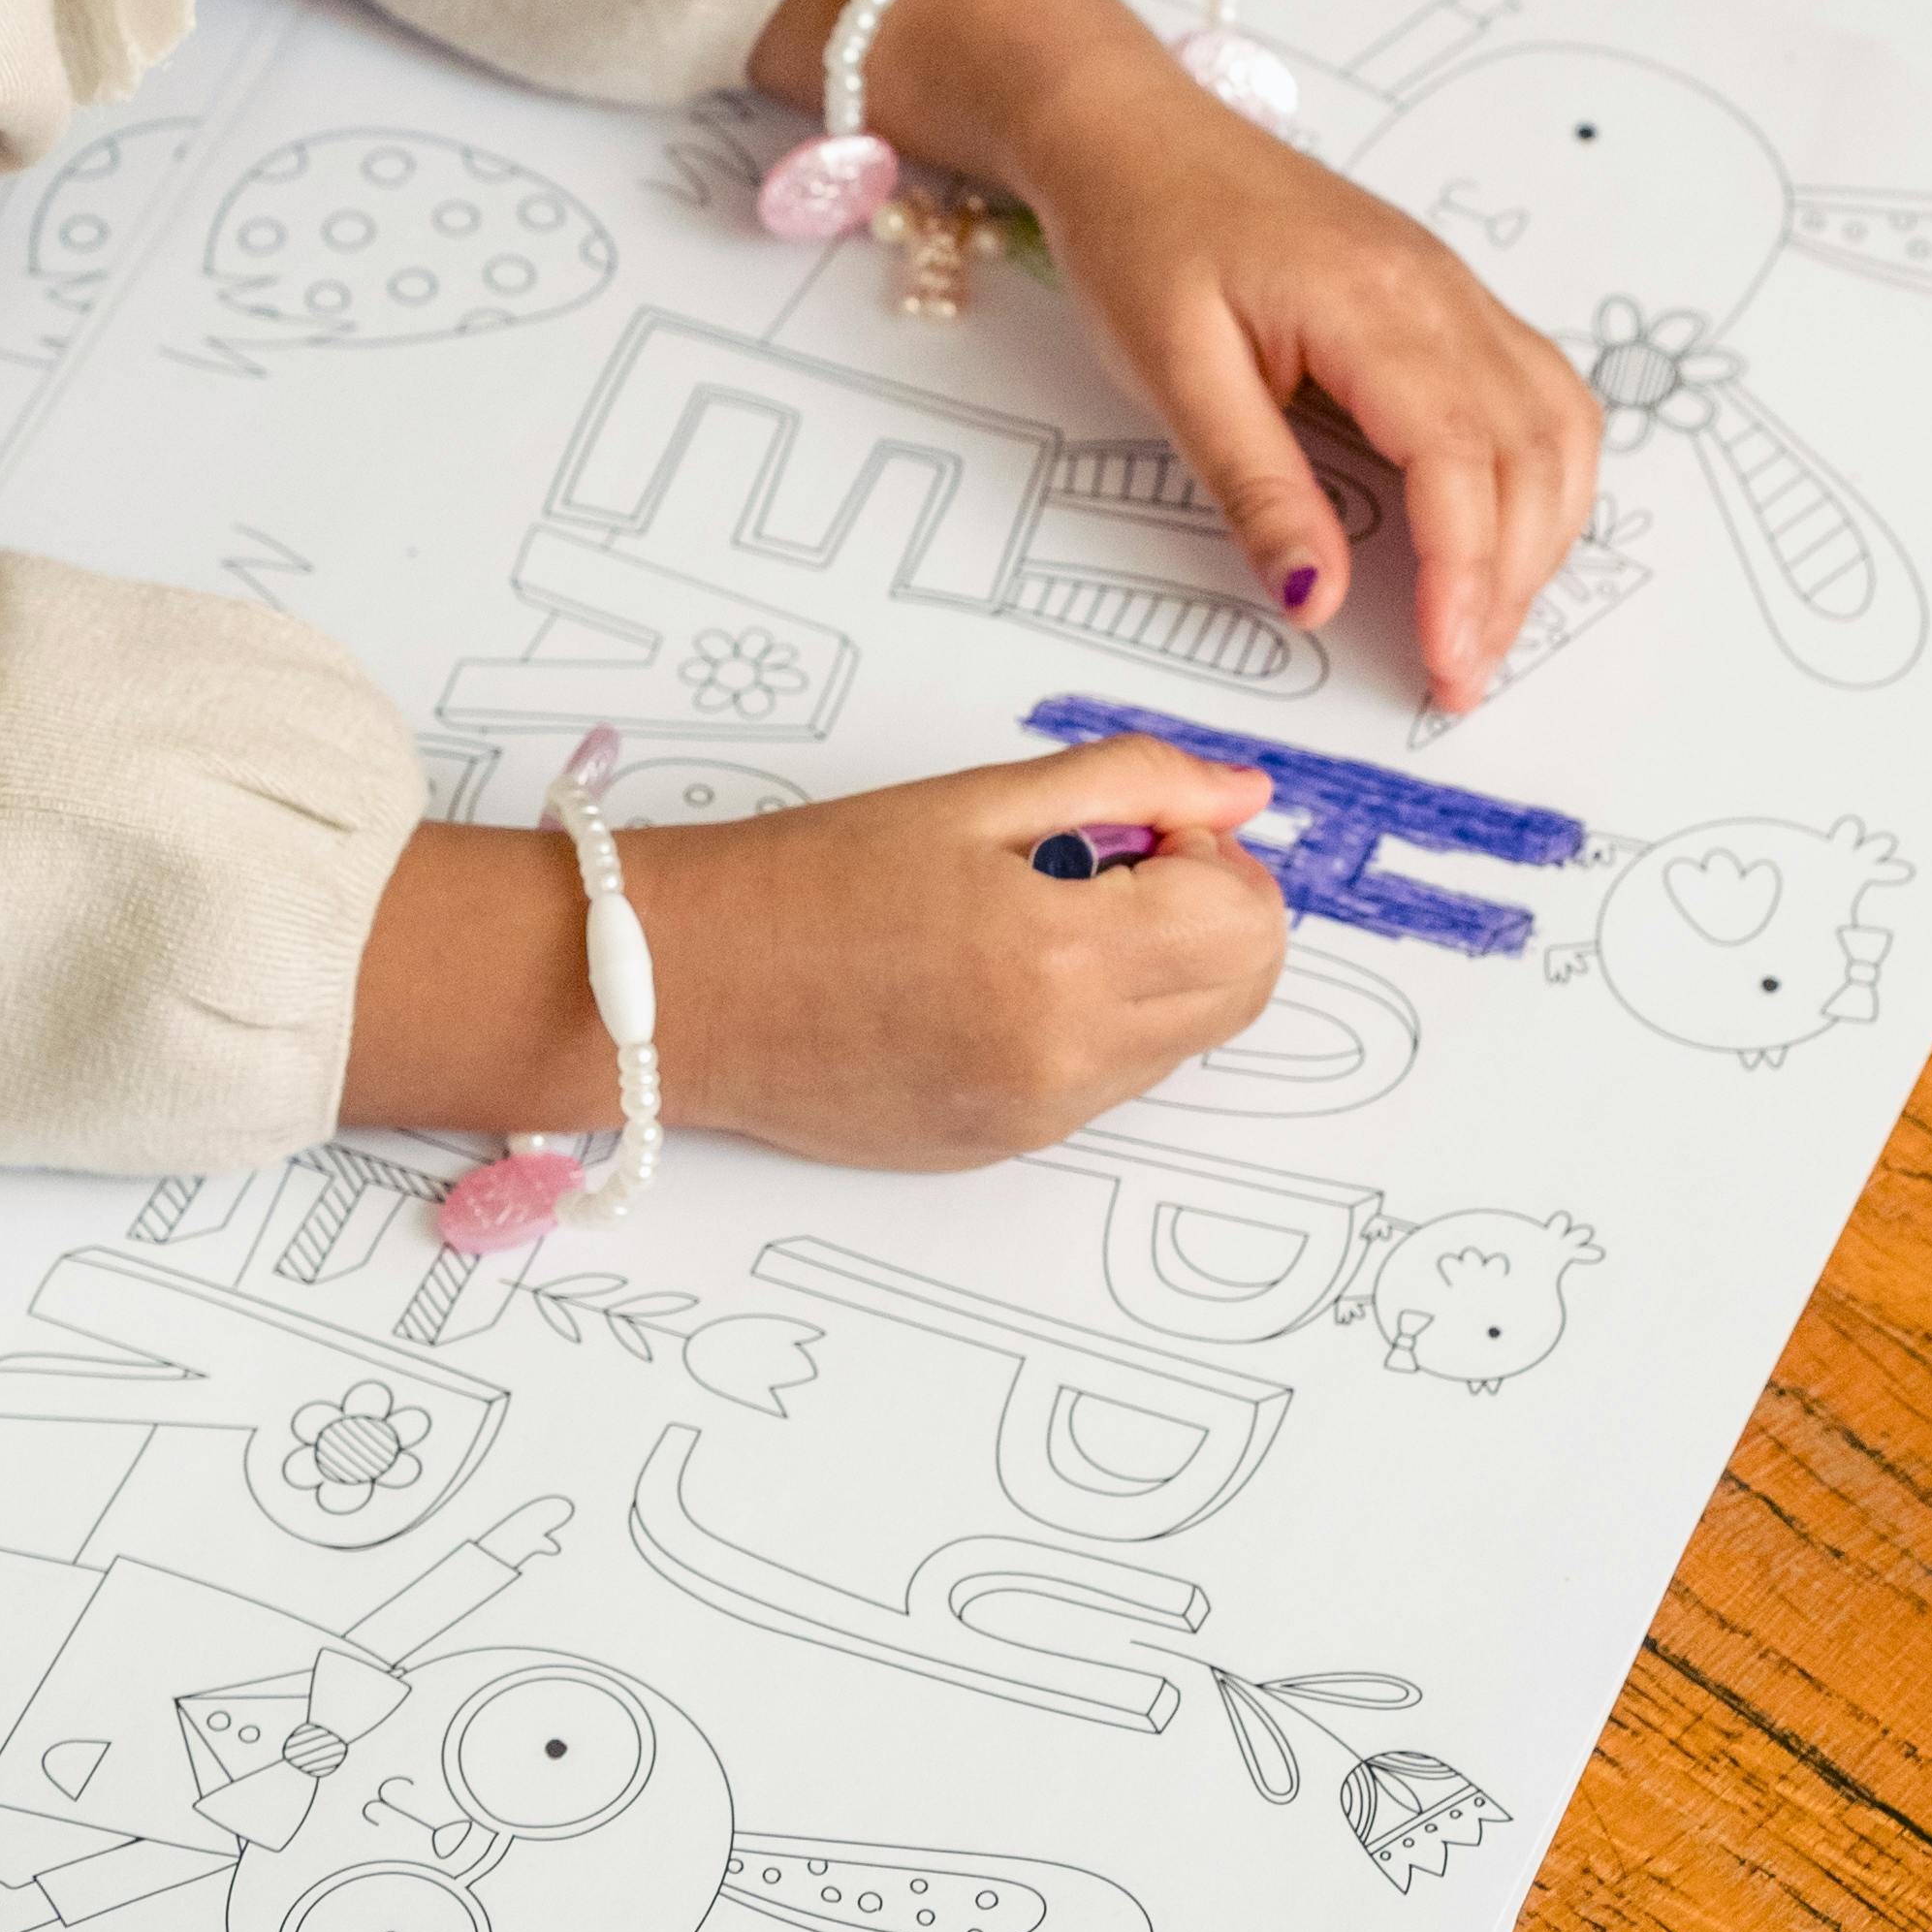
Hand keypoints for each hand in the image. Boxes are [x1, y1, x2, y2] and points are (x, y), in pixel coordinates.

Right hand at [627, 741, 1287, 1164]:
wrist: (686, 987)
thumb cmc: (810, 879)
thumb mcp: (975, 800)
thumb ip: (1130, 783)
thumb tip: (1245, 793)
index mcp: (1061, 961)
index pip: (1245, 923)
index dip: (1214, 851)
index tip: (1143, 819)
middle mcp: (1064, 1061)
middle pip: (1240, 994)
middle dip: (1213, 911)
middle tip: (1123, 858)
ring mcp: (1037, 1118)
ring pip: (1185, 1041)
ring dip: (1161, 967)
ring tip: (1050, 909)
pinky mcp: (1005, 1148)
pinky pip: (1112, 1082)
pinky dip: (1102, 1018)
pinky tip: (1011, 969)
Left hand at [748, 0, 1602, 711]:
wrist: (1131, 130)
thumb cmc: (1140, 234)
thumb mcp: (1172, 371)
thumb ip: (1255, 487)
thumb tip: (1320, 602)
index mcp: (1371, 302)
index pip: (1461, 459)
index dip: (1467, 576)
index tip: (1446, 667)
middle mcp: (1439, 289)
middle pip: (1531, 451)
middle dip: (1514, 578)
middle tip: (1461, 675)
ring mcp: (1454, 286)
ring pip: (1557, 423)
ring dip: (1542, 533)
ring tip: (1485, 621)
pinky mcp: (1447, 295)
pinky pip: (1537, 391)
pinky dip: (1540, 476)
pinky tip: (1499, 533)